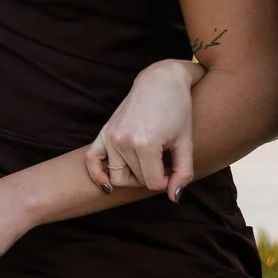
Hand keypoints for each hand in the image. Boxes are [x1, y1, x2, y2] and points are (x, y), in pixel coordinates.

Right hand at [85, 58, 201, 199]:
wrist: (161, 81)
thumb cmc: (178, 110)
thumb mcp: (186, 142)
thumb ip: (183, 172)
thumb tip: (174, 197)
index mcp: (146, 144)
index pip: (153, 183)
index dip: (167, 180)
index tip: (175, 167)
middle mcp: (123, 141)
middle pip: (136, 180)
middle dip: (152, 177)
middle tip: (164, 163)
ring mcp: (110, 136)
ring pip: (117, 176)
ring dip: (133, 176)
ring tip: (148, 164)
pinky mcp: (104, 132)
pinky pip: (91, 161)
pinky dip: (97, 175)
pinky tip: (106, 185)